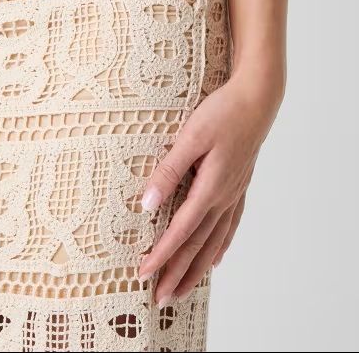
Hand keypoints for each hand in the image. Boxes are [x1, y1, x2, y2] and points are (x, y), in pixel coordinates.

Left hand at [138, 67, 283, 306]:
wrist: (256, 99)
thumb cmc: (223, 113)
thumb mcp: (190, 136)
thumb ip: (169, 170)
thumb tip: (148, 204)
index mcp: (209, 188)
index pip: (180, 231)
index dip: (161, 255)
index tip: (142, 273)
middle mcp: (223, 197)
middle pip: (198, 245)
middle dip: (177, 273)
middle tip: (160, 298)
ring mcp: (234, 193)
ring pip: (214, 240)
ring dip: (197, 267)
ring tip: (184, 290)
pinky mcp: (238, 184)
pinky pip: (230, 224)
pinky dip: (221, 245)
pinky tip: (216, 257)